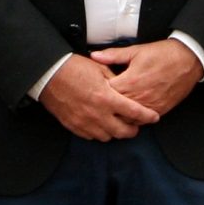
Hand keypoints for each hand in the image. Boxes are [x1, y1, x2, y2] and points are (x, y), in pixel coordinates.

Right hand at [37, 56, 161, 140]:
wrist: (49, 75)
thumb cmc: (74, 68)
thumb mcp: (100, 68)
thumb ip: (116, 81)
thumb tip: (126, 89)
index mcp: (107, 98)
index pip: (134, 112)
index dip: (147, 116)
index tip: (154, 117)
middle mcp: (98, 114)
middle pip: (123, 131)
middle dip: (133, 130)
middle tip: (135, 125)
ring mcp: (85, 122)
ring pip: (108, 137)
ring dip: (115, 132)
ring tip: (117, 124)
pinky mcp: (74, 126)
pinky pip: (91, 136)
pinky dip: (99, 132)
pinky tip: (101, 124)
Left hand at [90, 38, 202, 118]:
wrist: (188, 60)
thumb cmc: (163, 54)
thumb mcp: (136, 51)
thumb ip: (113, 55)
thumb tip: (95, 56)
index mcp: (130, 81)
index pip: (106, 93)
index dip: (98, 92)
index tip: (94, 90)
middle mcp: (139, 97)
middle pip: (115, 109)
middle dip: (107, 107)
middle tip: (99, 105)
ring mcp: (150, 105)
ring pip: (128, 119)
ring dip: (120, 116)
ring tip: (112, 112)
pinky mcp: (159, 110)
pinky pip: (142, 121)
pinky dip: (134, 119)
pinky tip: (129, 115)